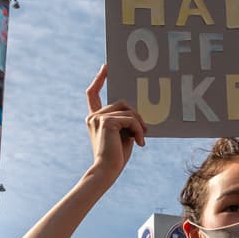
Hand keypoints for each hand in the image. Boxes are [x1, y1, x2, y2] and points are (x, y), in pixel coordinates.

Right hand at [85, 65, 145, 181]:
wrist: (107, 171)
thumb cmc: (116, 157)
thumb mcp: (123, 134)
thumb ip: (125, 120)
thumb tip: (137, 112)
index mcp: (95, 118)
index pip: (93, 93)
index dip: (99, 79)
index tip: (106, 67)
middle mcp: (94, 116)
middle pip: (122, 103)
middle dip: (136, 116)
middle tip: (145, 131)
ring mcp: (98, 117)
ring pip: (128, 111)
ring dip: (139, 124)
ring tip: (141, 139)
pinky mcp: (106, 122)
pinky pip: (130, 119)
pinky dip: (139, 130)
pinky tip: (140, 143)